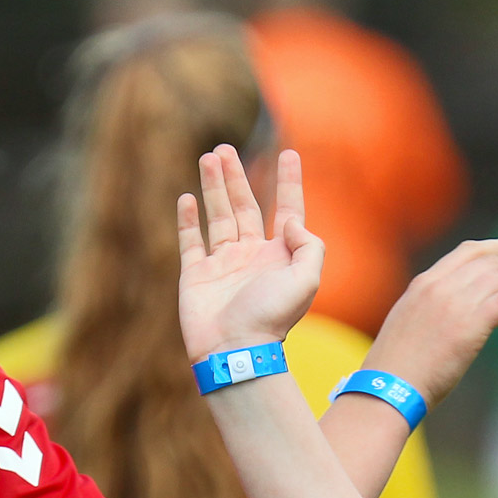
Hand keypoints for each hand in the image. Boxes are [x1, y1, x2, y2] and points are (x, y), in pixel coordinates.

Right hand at [177, 146, 320, 360]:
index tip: (290, 153)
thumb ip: (309, 246)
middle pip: (246, 206)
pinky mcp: (196, 275)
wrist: (235, 350)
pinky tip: (187, 198)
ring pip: (218, 216)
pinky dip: (188, 220)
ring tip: (209, 157)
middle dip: (237, 176)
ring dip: (214, 186)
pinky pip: (191, 241)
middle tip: (225, 147)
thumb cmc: (273, 318)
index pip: (288, 209)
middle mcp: (252, 256)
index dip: (289, 181)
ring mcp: (222, 264)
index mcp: (280, 255)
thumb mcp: (307, 280)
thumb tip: (292, 221)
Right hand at [363, 238, 497, 405]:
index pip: (466, 253)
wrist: (389, 386)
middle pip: (491, 262)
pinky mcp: (471, 324)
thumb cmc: (397, 368)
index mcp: (424, 284)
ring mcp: (456, 303)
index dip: (496, 248)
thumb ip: (432, 312)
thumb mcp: (410, 326)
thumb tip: (454, 318)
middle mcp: (441, 286)